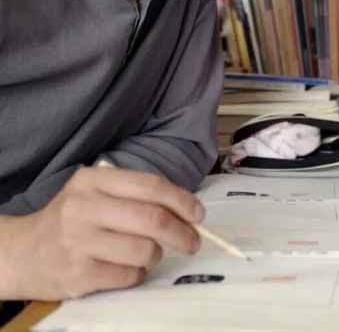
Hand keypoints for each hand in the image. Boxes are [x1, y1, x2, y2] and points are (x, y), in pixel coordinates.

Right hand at [2, 166, 204, 300]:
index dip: (181, 200)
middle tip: (193, 242)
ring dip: (156, 255)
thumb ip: (135, 195)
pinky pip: (128, 275)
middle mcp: (84, 207)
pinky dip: (138, 273)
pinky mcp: (77, 275)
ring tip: (149, 254)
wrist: (21, 252)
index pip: (150, 185)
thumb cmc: (71, 219)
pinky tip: (128, 268)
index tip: (199, 214)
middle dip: (181, 232)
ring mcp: (79, 242)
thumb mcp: (96, 193)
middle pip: (152, 219)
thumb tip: (187, 210)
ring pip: (144, 250)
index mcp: (94, 180)